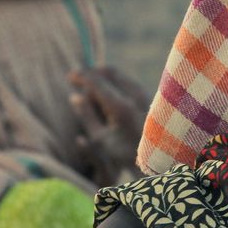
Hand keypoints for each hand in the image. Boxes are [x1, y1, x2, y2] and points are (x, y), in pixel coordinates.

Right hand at [68, 67, 150, 185]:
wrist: (157, 156)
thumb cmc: (125, 152)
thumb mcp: (100, 139)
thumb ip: (87, 116)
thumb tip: (74, 96)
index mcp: (120, 107)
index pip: (97, 81)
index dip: (81, 76)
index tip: (70, 76)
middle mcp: (134, 95)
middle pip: (108, 71)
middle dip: (92, 74)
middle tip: (78, 81)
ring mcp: (143, 92)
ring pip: (118, 74)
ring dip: (103, 78)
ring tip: (92, 95)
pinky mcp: (147, 93)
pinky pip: (125, 80)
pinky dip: (113, 83)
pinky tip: (107, 97)